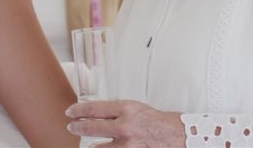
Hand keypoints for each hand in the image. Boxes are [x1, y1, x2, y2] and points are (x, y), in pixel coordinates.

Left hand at [65, 100, 183, 146]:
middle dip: (78, 128)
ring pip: (99, 147)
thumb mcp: (138, 109)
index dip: (78, 111)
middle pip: (92, 127)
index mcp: (126, 109)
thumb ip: (119, 112)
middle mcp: (125, 125)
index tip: (70, 112)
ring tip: (87, 145)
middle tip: (71, 127)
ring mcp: (128, 144)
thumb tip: (100, 114)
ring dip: (91, 146)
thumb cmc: (162, 122)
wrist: (182, 136)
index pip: (94, 108)